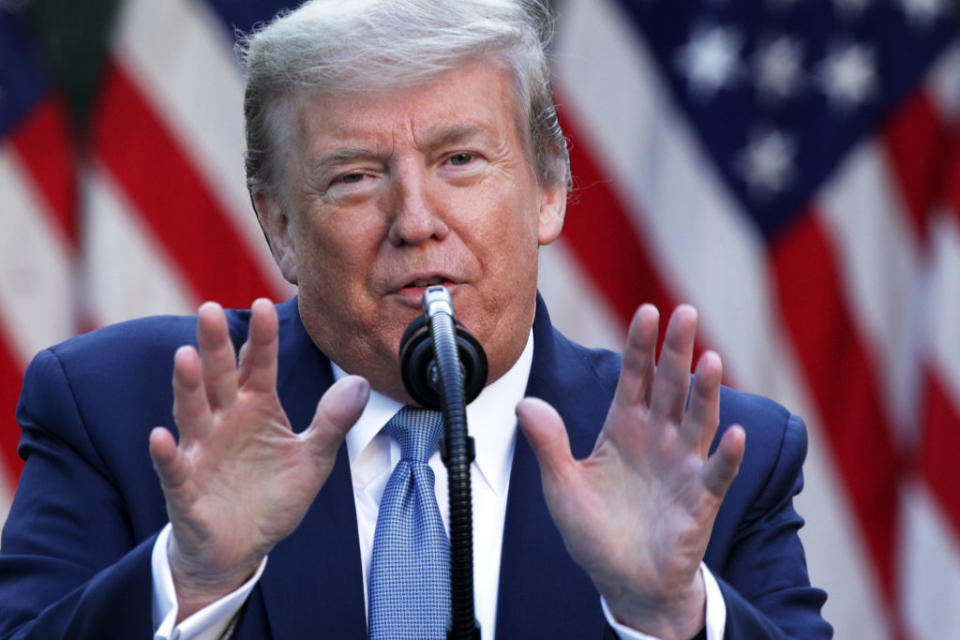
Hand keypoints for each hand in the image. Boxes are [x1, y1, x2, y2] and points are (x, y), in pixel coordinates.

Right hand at [148, 299, 368, 619]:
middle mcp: (225, 421)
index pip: (259, 365)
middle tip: (209, 309)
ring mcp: (201, 451)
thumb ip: (333, 421)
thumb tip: (359, 382)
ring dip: (188, 386)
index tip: (264, 304)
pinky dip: (166, 453)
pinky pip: (173, 468)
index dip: (262, 338)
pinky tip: (162, 436)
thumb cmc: (273, 496)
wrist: (242, 547)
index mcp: (256, 408)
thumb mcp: (313, 459)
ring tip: (185, 356)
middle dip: (214, 346)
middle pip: (220, 378)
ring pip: (192, 412)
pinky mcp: (184, 487)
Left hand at [517, 304, 744, 639]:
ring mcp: (681, 466)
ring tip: (709, 359)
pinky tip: (735, 434)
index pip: (633, 378)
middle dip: (676, 350)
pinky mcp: (699, 500)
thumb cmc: (594, 531)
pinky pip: (716, 474)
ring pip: (698, 420)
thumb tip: (525, 404)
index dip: (639, 346)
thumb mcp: (561, 487)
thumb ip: (548, 445)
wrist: (624, 582)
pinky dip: (728, 455)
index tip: (645, 311)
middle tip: (684, 312)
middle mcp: (657, 439)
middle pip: (669, 386)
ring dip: (705, 391)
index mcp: (622, 428)